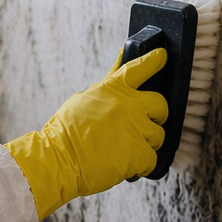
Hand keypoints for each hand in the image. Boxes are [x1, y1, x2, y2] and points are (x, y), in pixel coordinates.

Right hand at [4, 48, 169, 219]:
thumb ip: (104, 88)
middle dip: (158, 115)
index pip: (139, 67)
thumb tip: (116, 69)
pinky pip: (152, 160)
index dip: (154, 59)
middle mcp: (128, 105)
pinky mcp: (139, 153)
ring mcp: (136, 128)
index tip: (161, 56)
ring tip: (126, 150)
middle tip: (146, 124)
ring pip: (158, 135)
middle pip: (160, 104)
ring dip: (146, 144)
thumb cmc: (64, 134)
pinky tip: (126, 165)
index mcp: (113, 89)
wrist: (59, 161)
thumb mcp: (81, 100)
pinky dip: (141, 165)